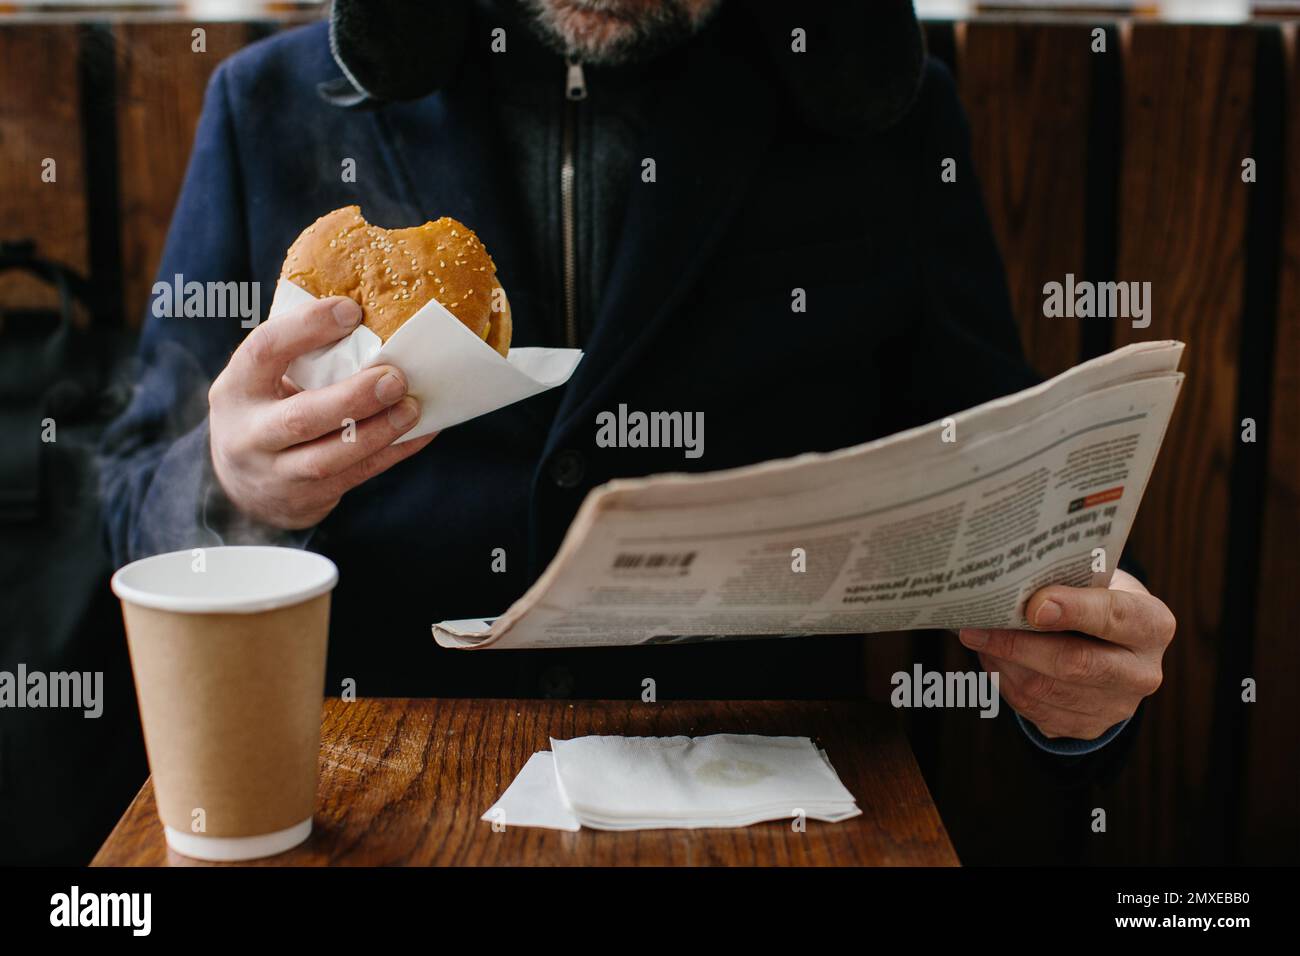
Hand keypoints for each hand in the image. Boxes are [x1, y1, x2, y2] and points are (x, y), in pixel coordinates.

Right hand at [209, 295, 435, 528]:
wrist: (240, 487)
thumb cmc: (265, 410)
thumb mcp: (260, 380)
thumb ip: (296, 354)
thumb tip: (365, 312)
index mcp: (236, 388)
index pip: (264, 351)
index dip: (306, 328)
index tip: (351, 310)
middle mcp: (249, 434)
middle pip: (300, 418)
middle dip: (352, 398)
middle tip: (395, 377)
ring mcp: (276, 473)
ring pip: (329, 458)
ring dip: (377, 432)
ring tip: (412, 407)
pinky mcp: (307, 498)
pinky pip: (357, 475)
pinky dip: (393, 453)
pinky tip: (422, 432)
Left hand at [957, 569, 1174, 739]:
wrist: (1111, 643)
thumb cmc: (1095, 599)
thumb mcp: (1095, 580)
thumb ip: (1066, 582)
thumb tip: (1015, 584)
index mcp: (1152, 624)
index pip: (1114, 616)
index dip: (1073, 610)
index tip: (1032, 605)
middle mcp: (1143, 672)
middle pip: (1075, 663)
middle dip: (1018, 644)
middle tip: (976, 627)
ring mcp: (1118, 706)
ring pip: (1046, 690)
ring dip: (1003, 664)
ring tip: (977, 638)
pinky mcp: (1088, 726)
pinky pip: (1035, 710)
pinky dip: (1005, 684)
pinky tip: (991, 660)